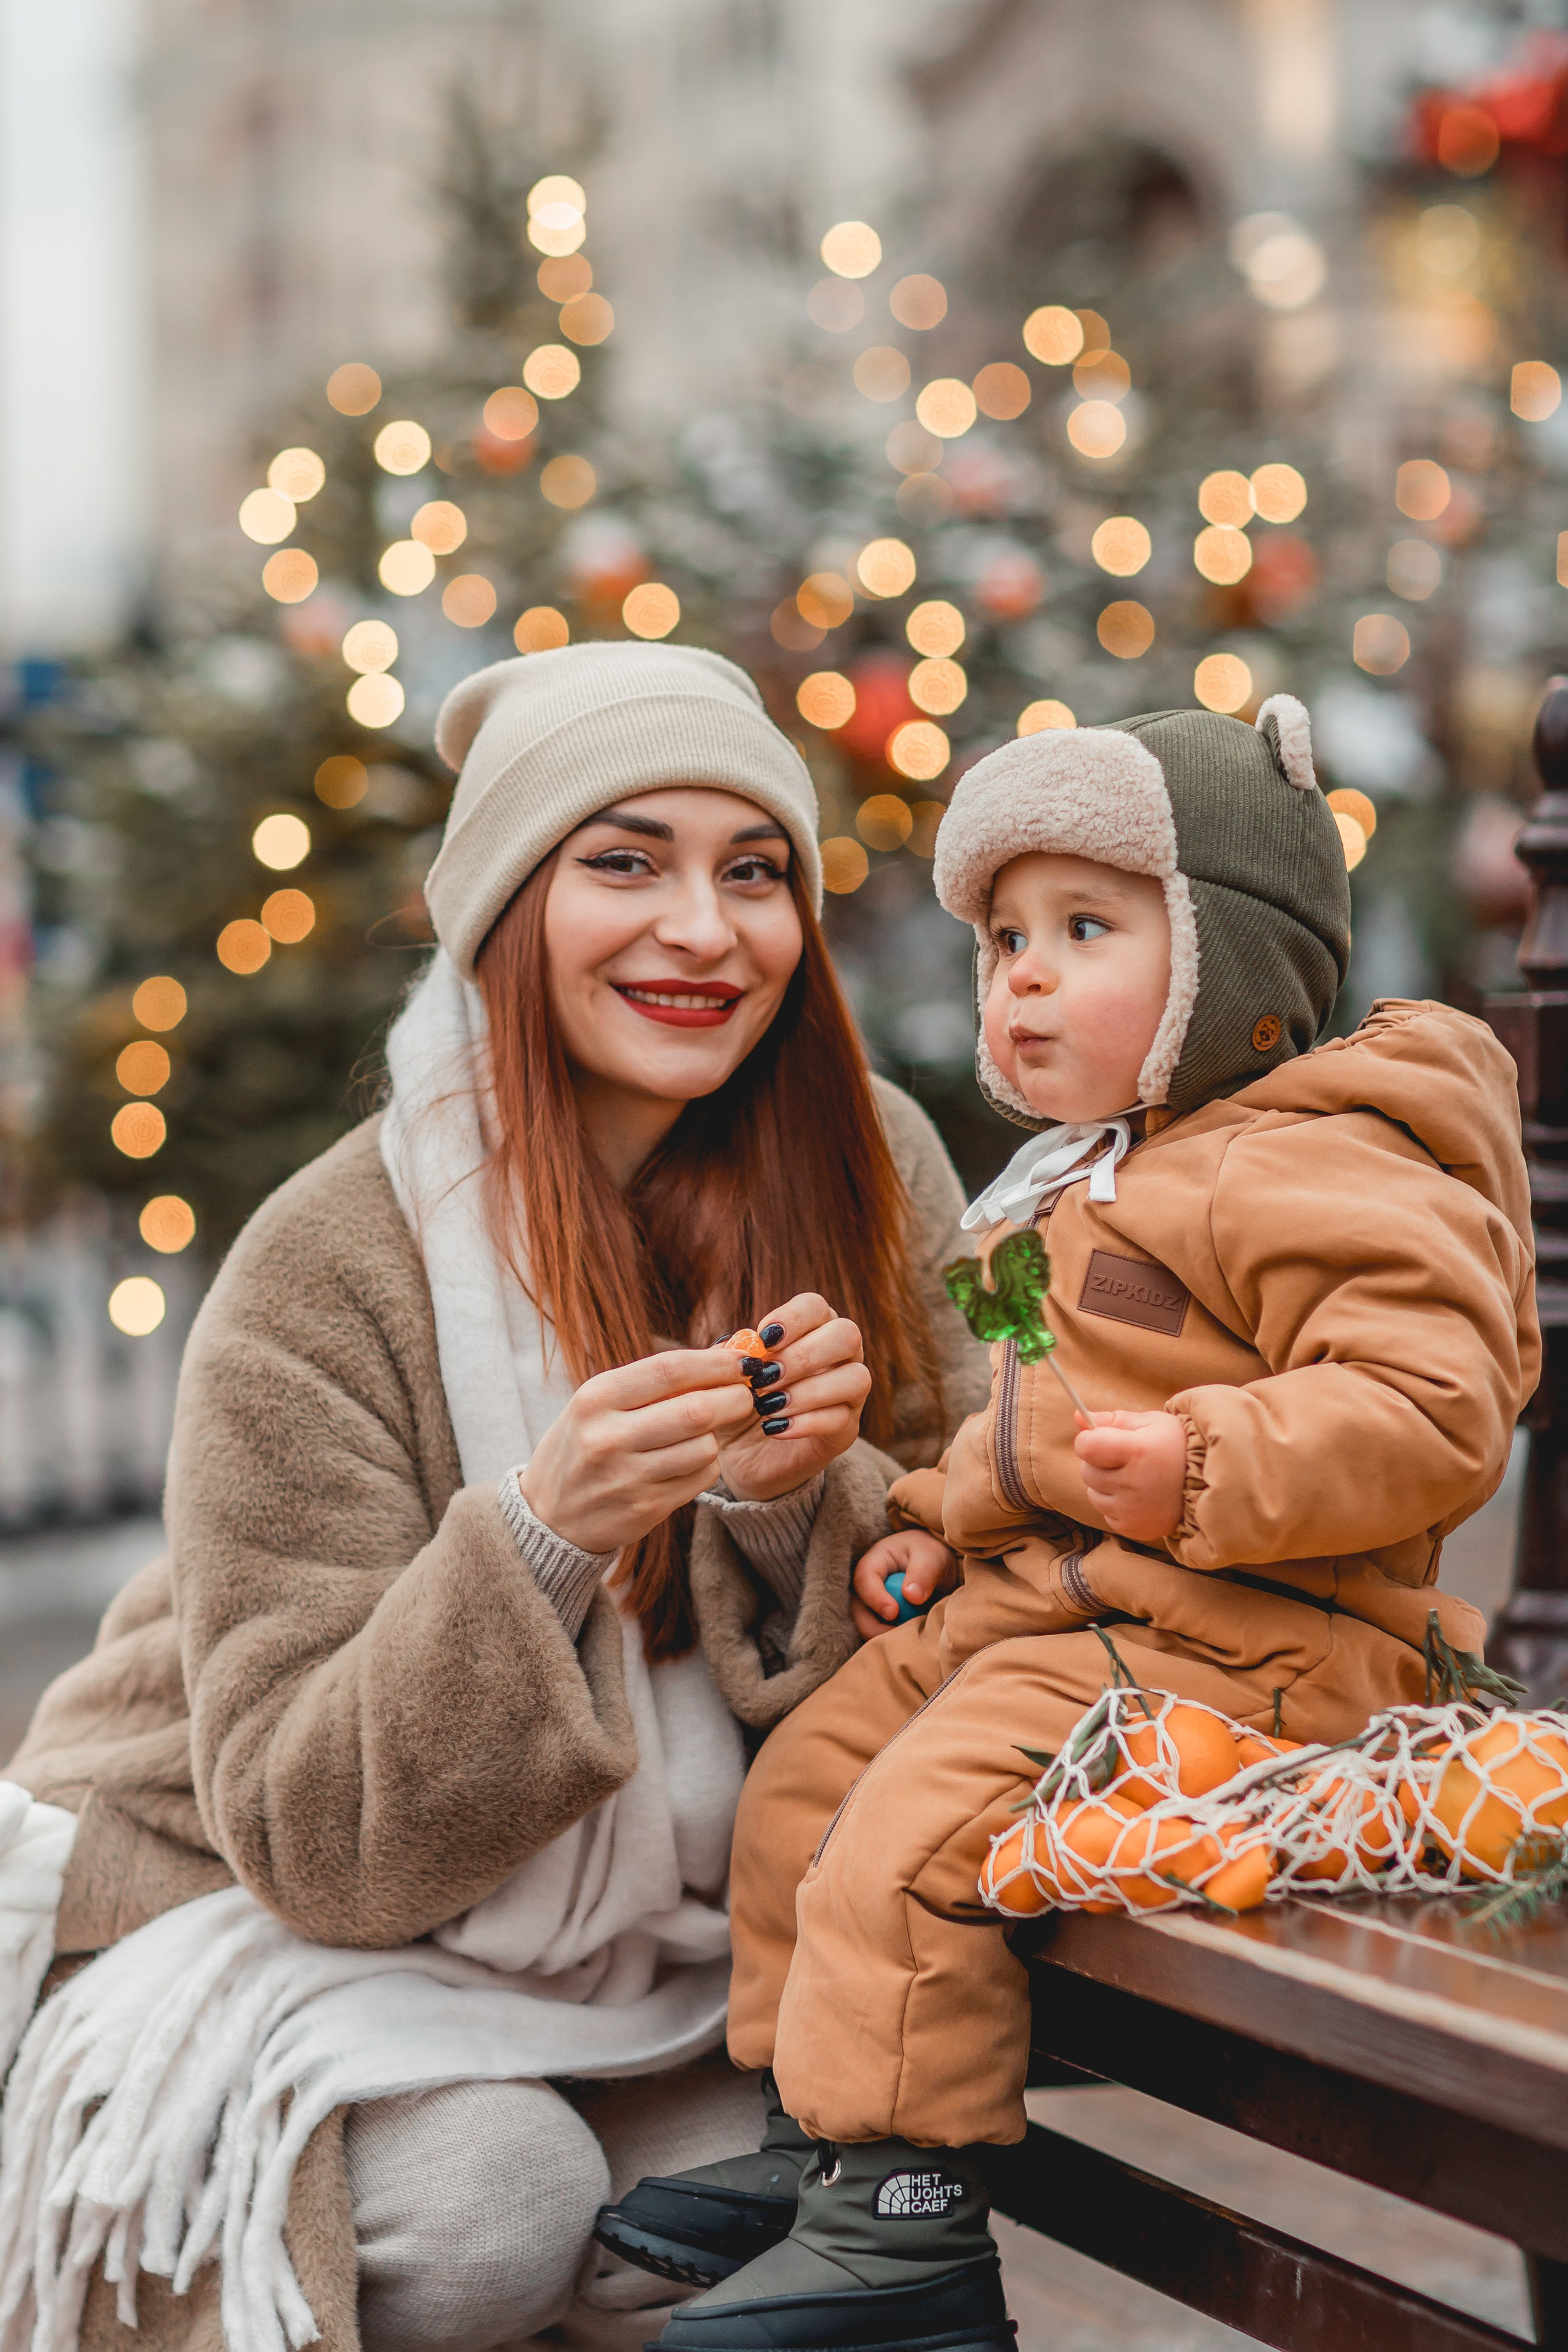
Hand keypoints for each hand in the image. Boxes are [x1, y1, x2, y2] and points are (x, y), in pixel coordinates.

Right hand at [520, 1348, 753, 1554]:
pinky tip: (689, 1460)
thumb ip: (653, 1380)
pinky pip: (700, 1477)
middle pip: (696, 1410)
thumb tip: (725, 1353)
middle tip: (746, 1394)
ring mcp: (627, 1477)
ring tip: (703, 1432)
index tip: (743, 1360)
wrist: (549, 1515)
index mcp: (595, 1398)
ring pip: (705, 1446)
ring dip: (717, 1436)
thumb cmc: (583, 1444)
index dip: (716, 1362)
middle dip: (734, 1398)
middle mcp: (608, 1437)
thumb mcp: (599, 1403)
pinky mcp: (645, 1509)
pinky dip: (708, 1464)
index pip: (669, 1370)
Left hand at [714, 1294, 873, 1502]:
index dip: (793, 1318)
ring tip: (768, 1407)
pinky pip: (841, 1419)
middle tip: (765, 1378)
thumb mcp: (725, 1377)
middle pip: (847, 1334)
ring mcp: (849, 1394)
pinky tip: (774, 1428)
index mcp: (812, 1330)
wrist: (741, 1455)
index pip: (817, 1306)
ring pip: (855, 1378)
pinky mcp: (846, 1431)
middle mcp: (840, 1356)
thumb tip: (742, 1343)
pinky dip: (805, 1423)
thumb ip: (730, 1356)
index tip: (762, 1340)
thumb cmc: (737, 1402)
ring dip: (808, 1390)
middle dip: (804, 1355)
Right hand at [851, 1530, 958, 1641]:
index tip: (893, 1613)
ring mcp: (869, 1604)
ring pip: (865, 1626)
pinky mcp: (878, 1619)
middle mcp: (866, 1585)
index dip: (875, 1598)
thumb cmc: (930, 1556)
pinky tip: (909, 1639)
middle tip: (900, 1636)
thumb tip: (912, 1597)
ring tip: (910, 1636)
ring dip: (884, 1636)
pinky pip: (877, 1634)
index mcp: (874, 1562)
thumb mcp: (932, 1557)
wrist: (934, 1567)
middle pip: (856, 1609)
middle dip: (874, 1626)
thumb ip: (924, 1573)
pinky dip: (891, 1640)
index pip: (864, 1579)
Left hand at [1073, 1409, 1186, 1541]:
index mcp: (1138, 1451)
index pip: (1087, 1447)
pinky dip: (1116, 1505)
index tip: (1101, 1440)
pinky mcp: (1133, 1528)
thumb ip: (1113, 1420)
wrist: (1208, 1484)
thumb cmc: (1176, 1447)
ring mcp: (1133, 1510)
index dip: (1088, 1441)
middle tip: (1124, 1461)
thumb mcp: (1151, 1423)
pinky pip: (1106, 1514)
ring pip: (1093, 1494)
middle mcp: (1134, 1483)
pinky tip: (1138, 1497)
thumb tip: (1076, 1416)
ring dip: (1105, 1485)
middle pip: (1087, 1472)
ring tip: (1134, 1479)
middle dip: (1098, 1464)